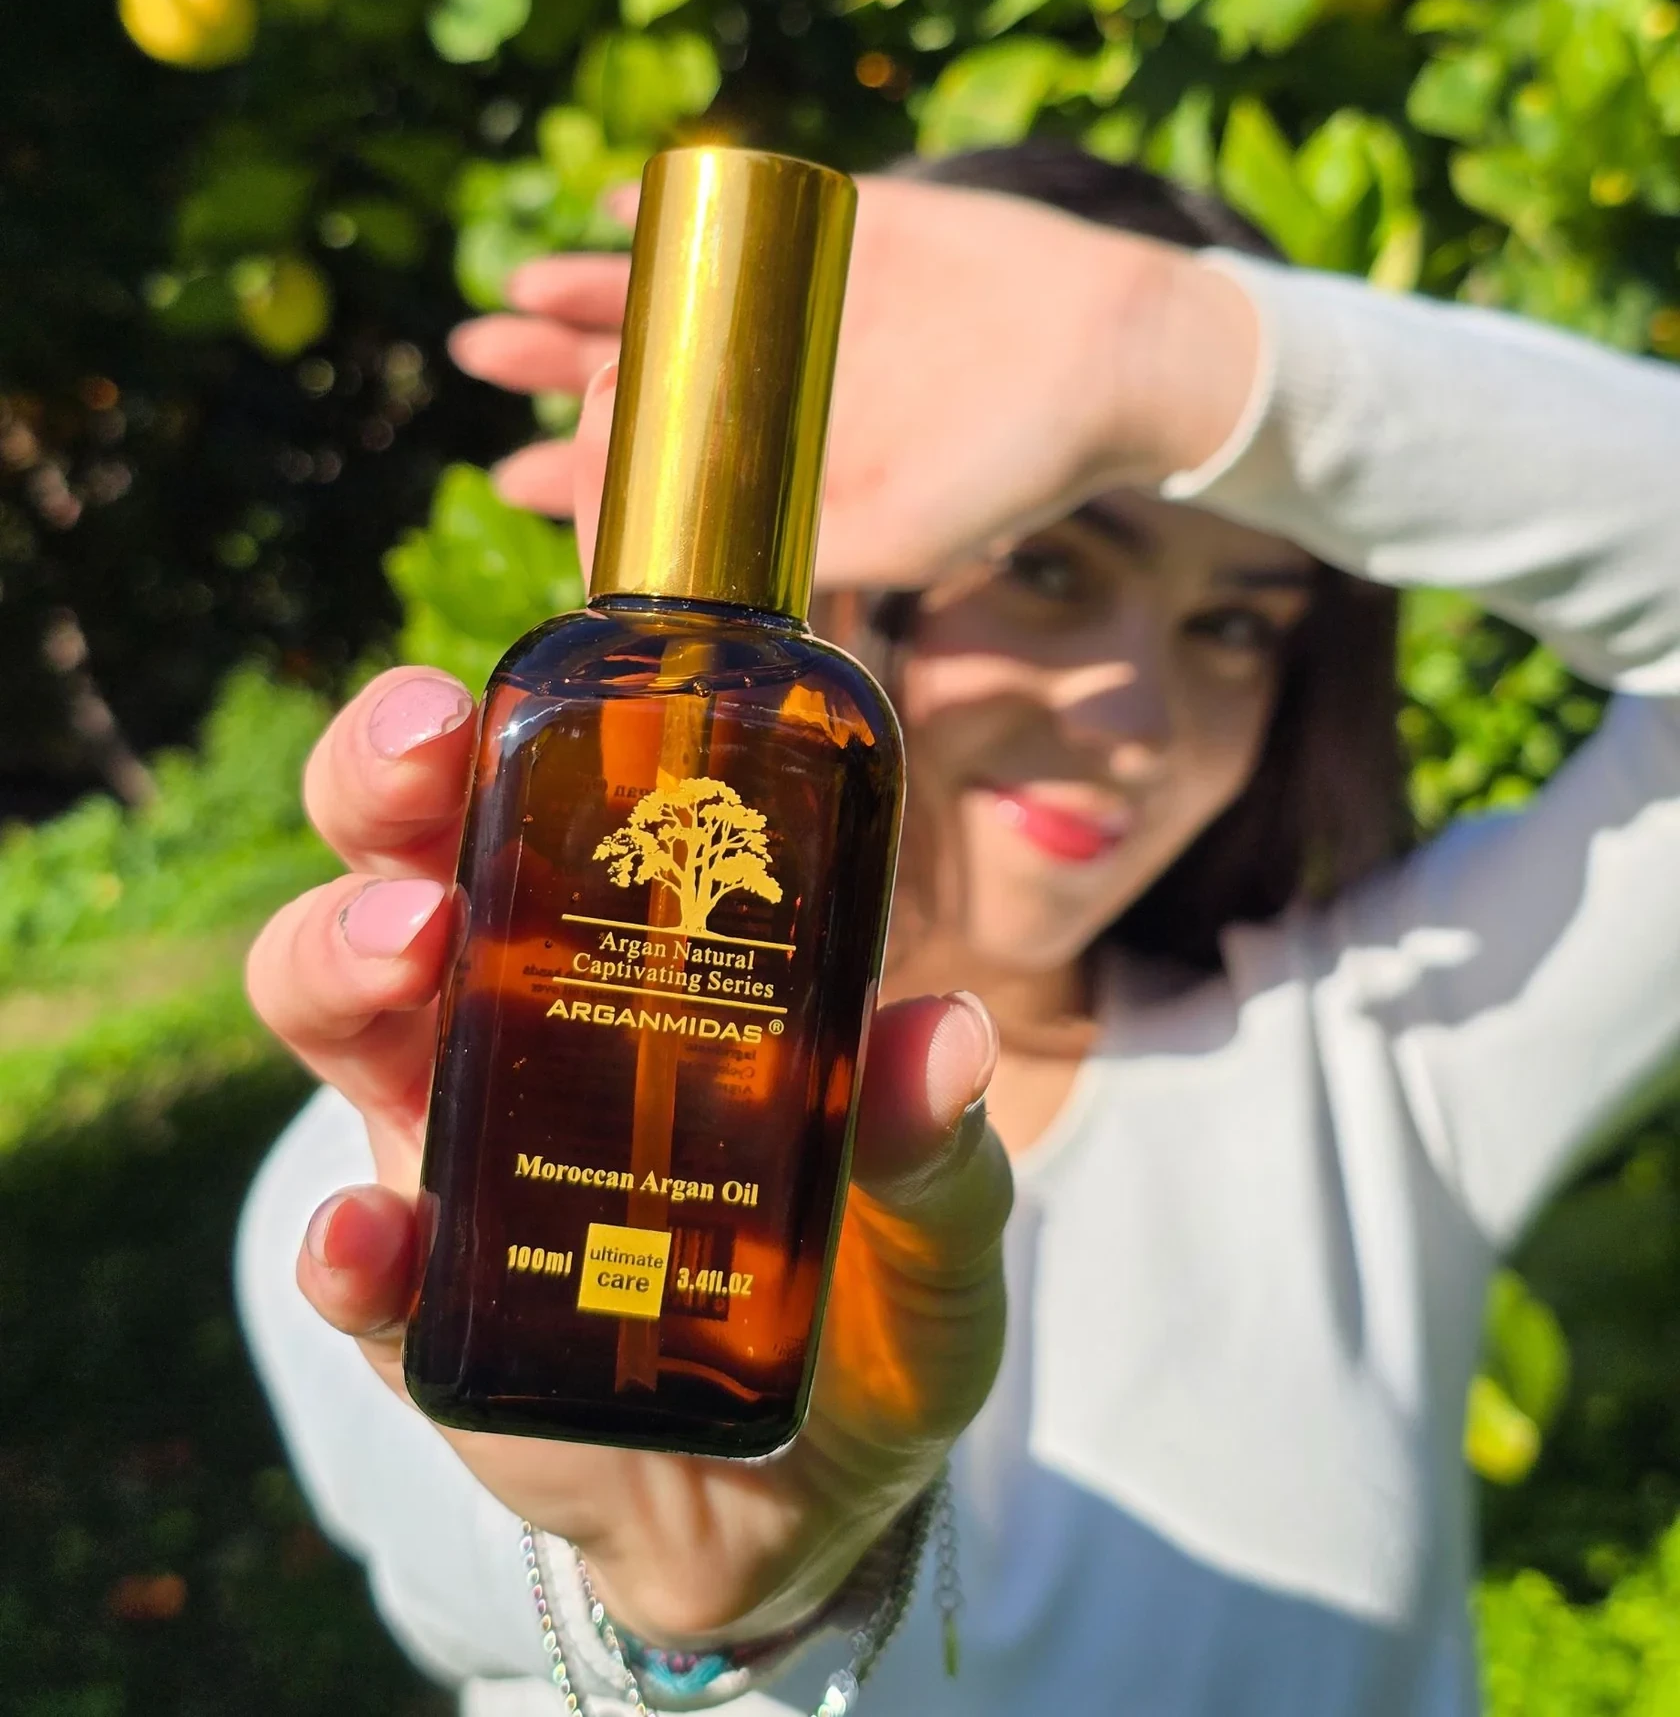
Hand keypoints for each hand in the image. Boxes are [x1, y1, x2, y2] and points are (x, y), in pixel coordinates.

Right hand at [246, 666, 1010, 1643]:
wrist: (809, 1495)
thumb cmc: (867, 1296)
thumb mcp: (935, 1212)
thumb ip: (934, 1135)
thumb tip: (941, 1035)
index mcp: (627, 952)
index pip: (532, 800)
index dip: (494, 724)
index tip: (498, 683)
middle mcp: (512, 1021)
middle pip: (395, 868)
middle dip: (379, 791)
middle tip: (423, 762)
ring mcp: (458, 1157)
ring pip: (339, 1017)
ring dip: (341, 957)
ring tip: (408, 949)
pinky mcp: (431, 1315)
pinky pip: (357, 1269)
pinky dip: (346, 1252)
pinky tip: (371, 1246)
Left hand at [449, 175, 1262, 589]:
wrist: (1112, 354)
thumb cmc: (1012, 466)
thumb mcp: (894, 532)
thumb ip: (795, 548)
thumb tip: (668, 562)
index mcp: (784, 462)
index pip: (662, 474)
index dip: (580, 477)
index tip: (513, 476)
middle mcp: (779, 384)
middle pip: (643, 375)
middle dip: (554, 369)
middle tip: (476, 356)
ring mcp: (802, 305)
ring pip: (670, 295)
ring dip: (586, 290)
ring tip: (512, 290)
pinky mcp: (837, 232)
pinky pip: (739, 209)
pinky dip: (672, 206)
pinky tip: (608, 204)